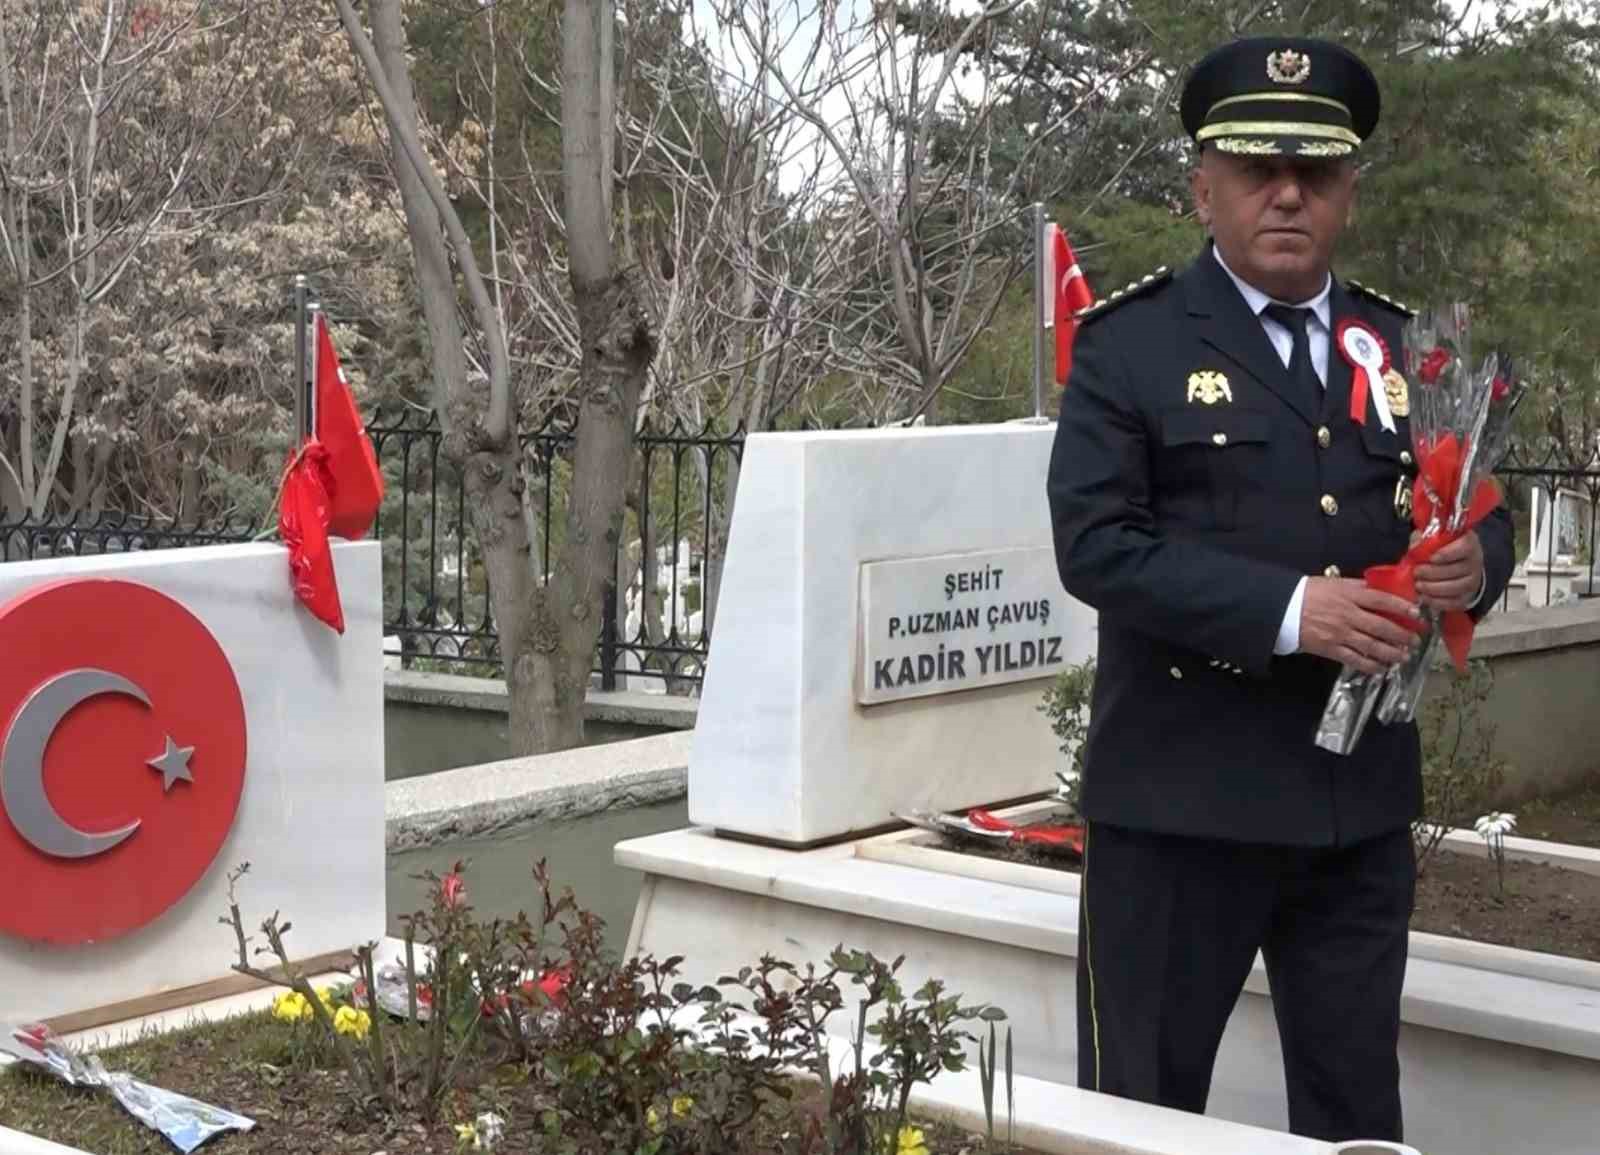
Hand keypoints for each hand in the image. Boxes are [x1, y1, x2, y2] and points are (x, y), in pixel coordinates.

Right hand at [1299, 577, 1421, 674]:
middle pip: (1381, 626)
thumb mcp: (1335, 583)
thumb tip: (1383, 592)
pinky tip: (1381, 667)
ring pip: (1372, 646)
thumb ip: (1359, 588)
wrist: (1283, 609)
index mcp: (1349, 595)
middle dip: (1402, 635)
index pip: (1381, 600)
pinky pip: (1355, 660)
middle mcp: (1347, 615)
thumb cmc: (1309, 593)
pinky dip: (1371, 666)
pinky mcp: (1331, 648)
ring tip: (1404, 656)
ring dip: (1392, 653)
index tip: (1417, 613)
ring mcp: (1339, 633)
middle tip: (1415, 640)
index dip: (1401, 607)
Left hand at [1413, 530, 1484, 610]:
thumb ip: (1423, 539)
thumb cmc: (1441, 548)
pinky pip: (1455, 602)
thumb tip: (1415, 547)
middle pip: (1457, 569)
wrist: (1456, 564)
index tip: (1431, 558)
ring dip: (1434, 588)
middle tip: (1417, 572)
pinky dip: (1438, 602)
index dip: (1447, 553)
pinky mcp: (1467, 595)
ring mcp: (1473, 580)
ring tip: (1418, 585)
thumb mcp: (1432, 538)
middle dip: (1433, 573)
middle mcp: (1475, 561)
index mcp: (1469, 543)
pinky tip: (1424, 598)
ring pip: (1457, 587)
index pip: (1464, 547)